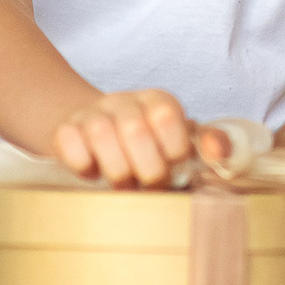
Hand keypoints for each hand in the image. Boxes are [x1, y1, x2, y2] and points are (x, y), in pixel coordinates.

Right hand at [52, 90, 193, 186]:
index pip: (167, 116)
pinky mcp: (64, 129)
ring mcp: (91, 113)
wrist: (90, 131)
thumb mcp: (179, 143)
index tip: (172, 167)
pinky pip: (69, 142)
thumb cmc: (144, 147)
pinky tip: (92, 170)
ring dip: (115, 170)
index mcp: (157, 101)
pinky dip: (82, 162)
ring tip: (123, 182)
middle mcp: (123, 101)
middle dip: (145, 168)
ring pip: (100, 134)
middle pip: (134, 129)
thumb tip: (219, 151)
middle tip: (147, 183)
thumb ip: (207, 145)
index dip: (172, 151)